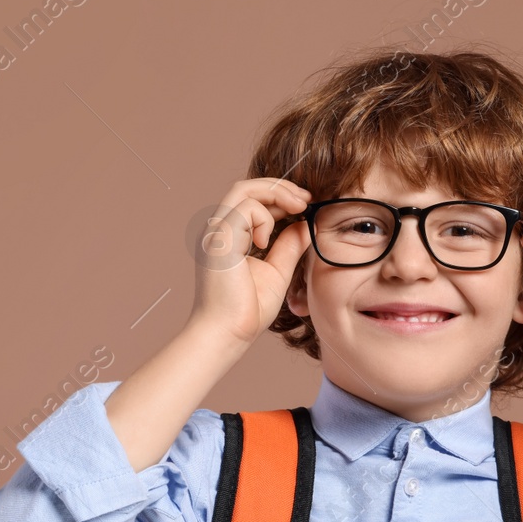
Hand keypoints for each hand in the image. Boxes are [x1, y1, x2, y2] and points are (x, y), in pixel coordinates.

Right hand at [189, 178, 313, 346]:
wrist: (228, 334)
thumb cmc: (247, 310)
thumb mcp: (277, 271)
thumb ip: (289, 246)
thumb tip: (306, 224)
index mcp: (230, 236)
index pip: (251, 200)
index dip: (279, 195)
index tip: (306, 202)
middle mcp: (218, 230)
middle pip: (246, 187)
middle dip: (280, 187)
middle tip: (307, 198)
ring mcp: (215, 233)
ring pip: (243, 190)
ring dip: (275, 194)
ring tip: (298, 207)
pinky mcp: (219, 240)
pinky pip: (245, 209)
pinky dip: (263, 219)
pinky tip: (267, 242)